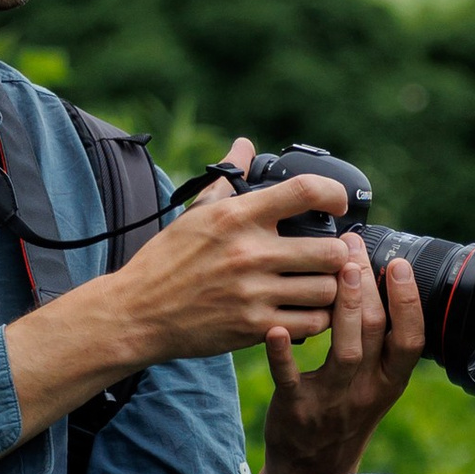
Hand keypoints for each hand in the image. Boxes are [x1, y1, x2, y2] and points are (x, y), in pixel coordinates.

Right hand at [4, 137, 355, 439]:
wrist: (136, 313)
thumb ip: (229, 179)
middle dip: (337, 254)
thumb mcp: (195, 214)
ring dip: (329, 289)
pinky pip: (311, 324)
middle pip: (331, 251)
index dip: (334, 195)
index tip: (338, 205)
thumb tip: (245, 146)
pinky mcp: (253, 327)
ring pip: (327, 290)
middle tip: (329, 256)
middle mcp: (250, 253)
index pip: (305, 191)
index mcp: (238, 217)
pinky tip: (305, 311)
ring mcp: (254, 293)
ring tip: (319, 285)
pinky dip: (315, 319)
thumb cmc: (166, 261)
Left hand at [241, 232, 425, 473]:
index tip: (398, 263)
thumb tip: (380, 278)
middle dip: (369, 286)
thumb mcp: (375, 384)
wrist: (311, 472)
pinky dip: (282, 354)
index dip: (408, 301)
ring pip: (346, 351)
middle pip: (378, 333)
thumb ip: (381, 343)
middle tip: (353, 247)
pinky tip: (276, 327)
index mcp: (390, 381)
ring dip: (346, 309)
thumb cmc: (343, 411)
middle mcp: (367, 390)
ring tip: (339, 270)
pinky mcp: (296, 409)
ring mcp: (332, 401)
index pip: (412, 339)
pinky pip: (290, 378)